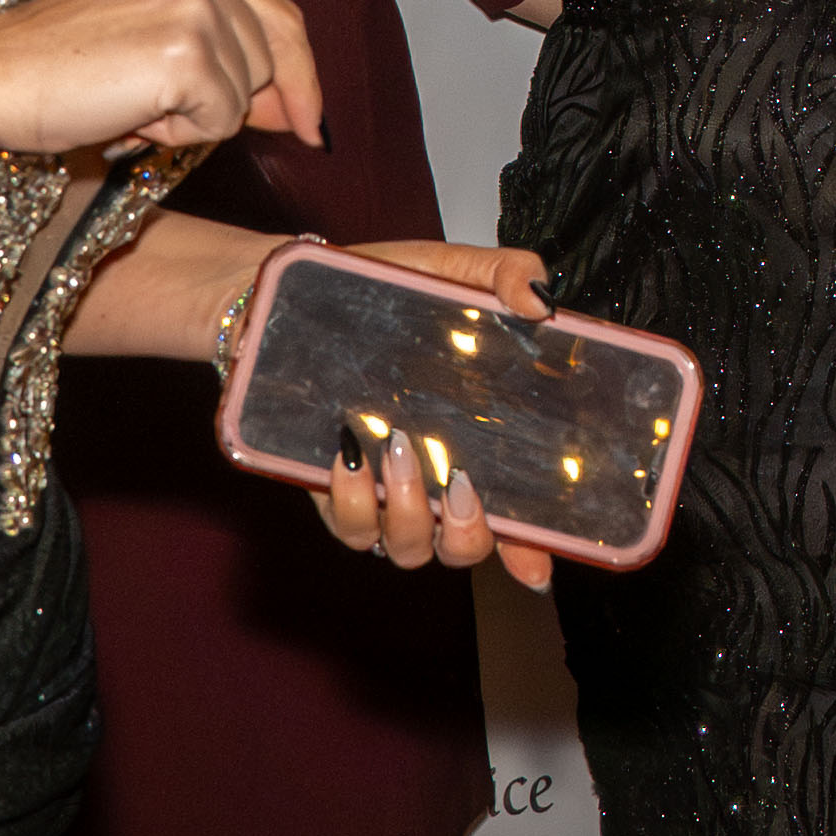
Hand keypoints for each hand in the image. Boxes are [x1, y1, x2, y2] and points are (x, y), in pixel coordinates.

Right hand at [0, 0, 310, 161]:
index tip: (312, 122)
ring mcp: (196, 8)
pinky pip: (220, 123)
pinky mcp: (186, 55)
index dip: (300, 74)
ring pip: (246, 96)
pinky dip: (178, 134)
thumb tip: (298, 109)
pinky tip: (128, 113)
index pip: (281, 17)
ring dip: (194, 117)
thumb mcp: (151, 37)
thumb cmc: (58, 66)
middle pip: (272, 60)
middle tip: (153, 106)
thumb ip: (222, 54)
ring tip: (130, 99)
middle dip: (232, 102)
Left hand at [283, 241, 560, 588]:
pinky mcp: (331, 492)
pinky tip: (348, 453)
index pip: (518, 514)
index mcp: (477, 443)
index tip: (539, 563)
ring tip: (399, 448)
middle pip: (464, 550)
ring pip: (406, 547)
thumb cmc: (379, 292)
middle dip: (470, 537)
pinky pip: (349, 526)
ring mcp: (382, 494)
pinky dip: (352, 499)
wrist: (293, 299)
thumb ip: (507, 275)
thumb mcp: (451, 272)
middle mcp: (433, 482)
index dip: (532, 549)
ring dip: (410, 512)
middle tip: (462, 485)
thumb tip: (542, 306)